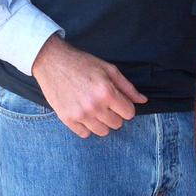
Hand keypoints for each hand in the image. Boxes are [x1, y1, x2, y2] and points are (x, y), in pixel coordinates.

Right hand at [30, 34, 147, 137]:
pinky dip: (87, 126)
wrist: (53, 62)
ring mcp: (79, 115)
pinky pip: (85, 134)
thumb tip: (143, 101)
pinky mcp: (67, 119)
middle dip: (115, 114)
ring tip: (95, 108)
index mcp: (107, 92)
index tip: (119, 100)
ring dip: (102, 122)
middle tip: (105, 102)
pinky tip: (84, 113)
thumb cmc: (83, 63)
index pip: (129, 113)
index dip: (126, 106)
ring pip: (102, 132)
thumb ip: (127, 87)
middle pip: (117, 124)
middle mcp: (94, 106)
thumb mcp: (109, 69)